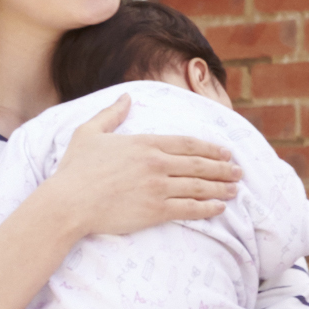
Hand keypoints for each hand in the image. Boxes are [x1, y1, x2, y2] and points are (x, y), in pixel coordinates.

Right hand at [34, 110, 241, 245]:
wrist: (68, 202)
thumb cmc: (76, 169)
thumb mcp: (89, 132)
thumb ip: (111, 113)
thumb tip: (127, 97)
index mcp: (145, 143)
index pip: (188, 144)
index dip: (211, 148)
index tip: (226, 153)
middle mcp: (156, 163)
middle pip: (199, 164)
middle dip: (223, 168)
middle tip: (239, 172)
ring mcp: (157, 188)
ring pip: (198, 186)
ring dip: (220, 188)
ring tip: (235, 189)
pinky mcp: (155, 211)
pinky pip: (189, 209)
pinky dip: (208, 208)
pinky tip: (220, 208)